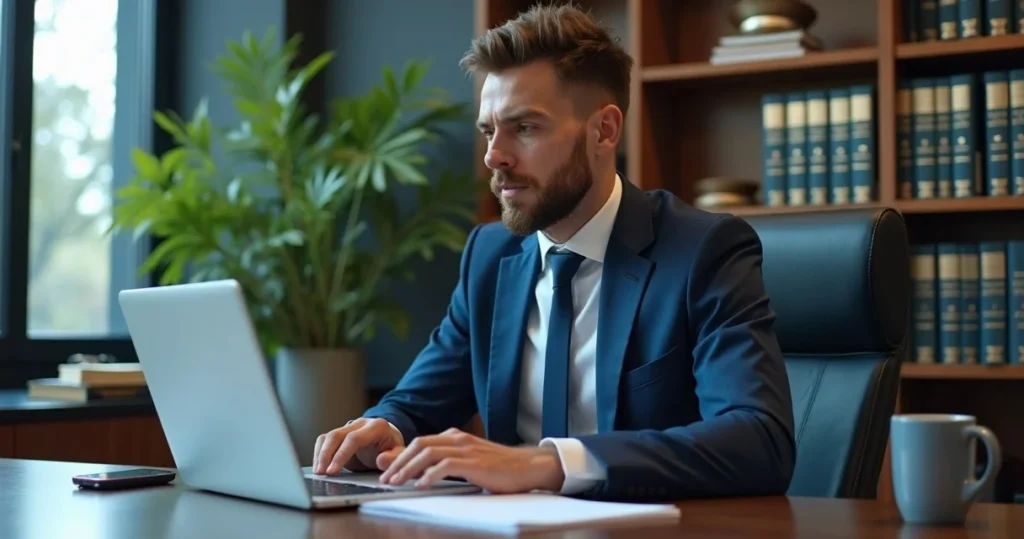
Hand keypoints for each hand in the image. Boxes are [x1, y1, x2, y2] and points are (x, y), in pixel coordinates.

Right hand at [312, 418, 404, 474]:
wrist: (388, 439)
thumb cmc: (393, 448)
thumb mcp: (399, 454)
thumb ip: (394, 458)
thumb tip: (381, 460)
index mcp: (376, 427)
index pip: (354, 439)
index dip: (341, 455)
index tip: (333, 471)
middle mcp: (360, 423)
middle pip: (336, 436)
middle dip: (326, 455)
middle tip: (321, 473)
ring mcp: (348, 426)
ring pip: (328, 437)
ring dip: (320, 455)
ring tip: (318, 472)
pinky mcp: (340, 433)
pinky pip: (324, 440)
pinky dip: (319, 453)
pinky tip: (319, 466)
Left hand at [378, 428, 564, 493]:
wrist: (528, 466)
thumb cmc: (499, 468)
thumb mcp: (467, 464)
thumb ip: (443, 465)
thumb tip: (418, 472)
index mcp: (454, 437)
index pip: (420, 443)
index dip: (400, 457)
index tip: (385, 472)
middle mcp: (458, 439)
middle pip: (419, 445)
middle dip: (398, 462)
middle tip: (385, 479)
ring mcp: (466, 448)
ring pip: (428, 453)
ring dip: (408, 469)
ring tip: (396, 483)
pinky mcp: (475, 462)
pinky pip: (446, 465)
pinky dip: (430, 475)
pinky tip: (421, 485)